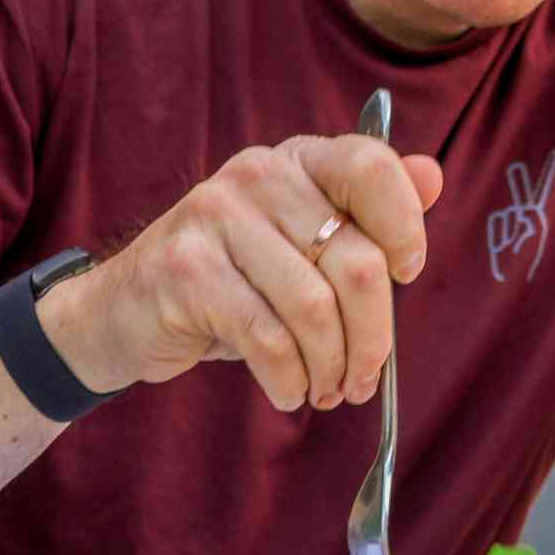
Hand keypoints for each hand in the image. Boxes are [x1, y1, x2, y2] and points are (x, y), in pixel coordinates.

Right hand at [44, 135, 443, 413]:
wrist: (121, 313)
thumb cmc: (223, 285)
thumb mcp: (295, 247)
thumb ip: (361, 215)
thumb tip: (433, 178)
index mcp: (293, 160)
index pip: (371, 168)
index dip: (405, 227)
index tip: (406, 276)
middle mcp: (256, 176)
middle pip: (354, 260)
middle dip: (372, 337)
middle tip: (363, 378)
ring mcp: (215, 219)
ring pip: (313, 308)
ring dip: (330, 368)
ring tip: (325, 392)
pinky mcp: (187, 272)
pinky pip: (267, 338)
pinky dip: (289, 380)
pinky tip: (288, 393)